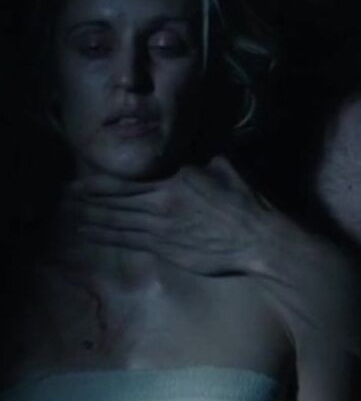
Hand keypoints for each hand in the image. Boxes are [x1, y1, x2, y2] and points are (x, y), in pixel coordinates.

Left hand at [68, 157, 272, 277]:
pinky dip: (105, 236)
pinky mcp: (164, 247)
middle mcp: (161, 202)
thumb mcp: (225, 169)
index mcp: (175, 180)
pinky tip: (89, 233)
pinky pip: (127, 240)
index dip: (101, 181)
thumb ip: (202, 161)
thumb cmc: (245, 203)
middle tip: (65, 196)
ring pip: (116, 221)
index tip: (81, 179)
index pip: (129, 180)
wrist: (256, 239)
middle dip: (87, 198)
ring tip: (69, 214)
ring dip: (90, 217)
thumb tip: (193, 153)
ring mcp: (160, 227)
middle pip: (115, 200)